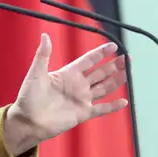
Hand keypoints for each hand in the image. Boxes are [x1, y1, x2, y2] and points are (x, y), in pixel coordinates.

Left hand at [4, 33, 128, 154]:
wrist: (28, 121)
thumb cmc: (29, 97)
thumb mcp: (36, 73)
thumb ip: (43, 55)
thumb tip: (45, 35)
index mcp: (68, 73)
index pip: (89, 60)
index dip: (101, 53)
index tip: (114, 45)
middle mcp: (78, 85)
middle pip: (101, 72)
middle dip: (114, 65)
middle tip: (128, 58)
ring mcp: (82, 99)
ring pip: (104, 88)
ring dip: (117, 80)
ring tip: (129, 73)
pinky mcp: (83, 113)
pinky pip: (102, 109)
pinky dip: (113, 106)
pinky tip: (124, 101)